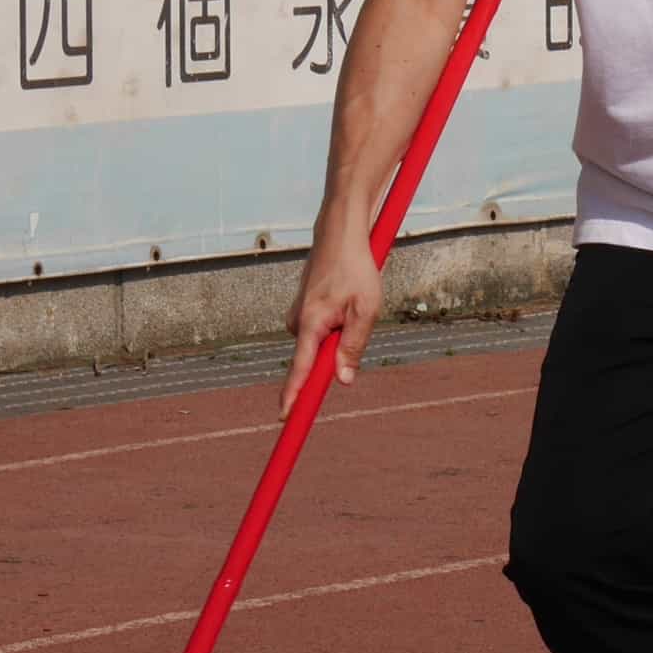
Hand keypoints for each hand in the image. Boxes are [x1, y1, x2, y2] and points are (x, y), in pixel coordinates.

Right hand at [282, 228, 384, 412]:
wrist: (340, 233)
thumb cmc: (356, 268)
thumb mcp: (365, 310)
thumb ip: (353, 347)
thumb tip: (343, 380)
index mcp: (310, 324)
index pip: (299, 370)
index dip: (294, 397)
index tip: (286, 419)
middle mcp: (297, 322)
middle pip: (316, 358)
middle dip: (339, 351)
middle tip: (357, 315)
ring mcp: (298, 315)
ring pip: (322, 343)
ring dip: (341, 332)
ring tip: (354, 300)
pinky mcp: (303, 310)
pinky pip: (321, 330)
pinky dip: (336, 322)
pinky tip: (346, 297)